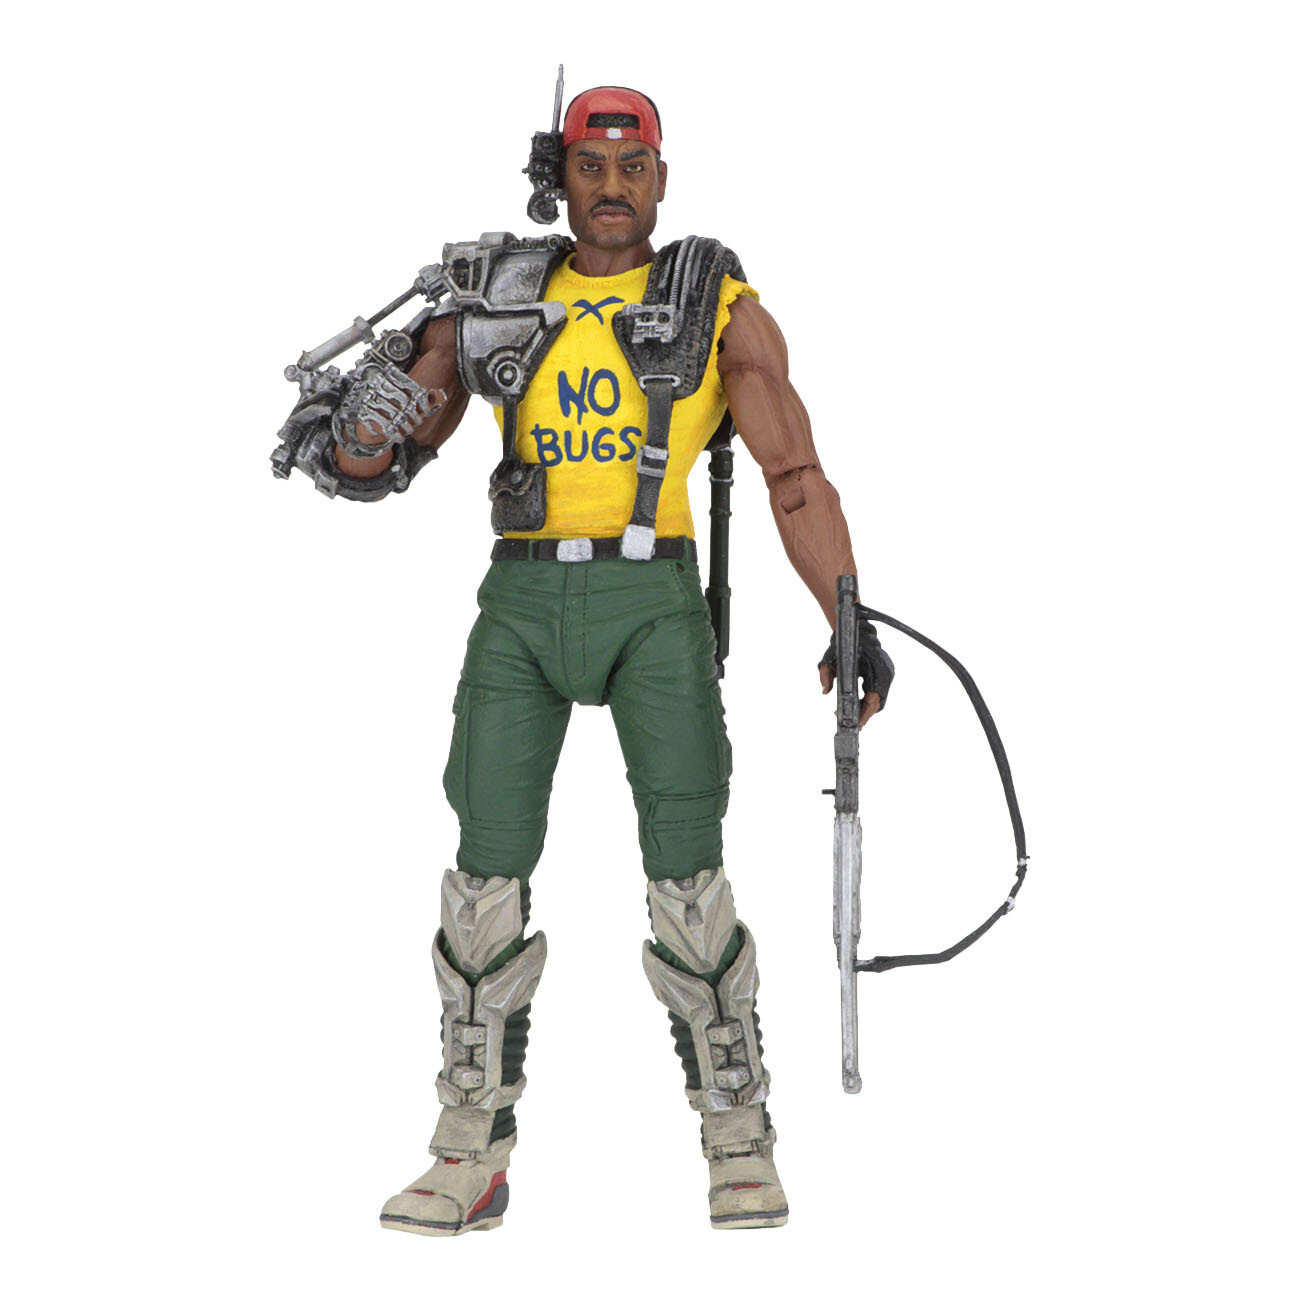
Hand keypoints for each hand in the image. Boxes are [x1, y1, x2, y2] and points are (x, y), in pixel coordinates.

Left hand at [818, 606, 894, 728]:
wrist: (854, 627)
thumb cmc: (841, 643)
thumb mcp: (829, 658)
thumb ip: (825, 674)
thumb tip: (824, 692)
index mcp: (874, 667)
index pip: (874, 698)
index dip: (866, 713)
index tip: (857, 724)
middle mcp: (885, 671)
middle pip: (878, 703)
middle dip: (865, 715)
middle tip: (851, 724)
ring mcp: (886, 673)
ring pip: (879, 700)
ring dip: (867, 709)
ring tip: (852, 717)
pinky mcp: (884, 674)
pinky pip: (878, 693)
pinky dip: (868, 702)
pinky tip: (856, 707)